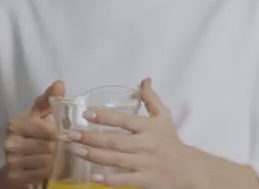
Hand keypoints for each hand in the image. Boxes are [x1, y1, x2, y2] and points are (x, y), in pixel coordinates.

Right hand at [0, 80, 64, 185]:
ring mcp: (10, 160)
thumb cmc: (36, 133)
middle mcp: (9, 141)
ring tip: (59, 156)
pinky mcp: (14, 175)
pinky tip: (50, 166)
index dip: (60, 133)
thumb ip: (50, 99)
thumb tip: (59, 83)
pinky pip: (41, 173)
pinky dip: (49, 170)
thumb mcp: (42, 115)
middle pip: (49, 146)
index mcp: (14, 123)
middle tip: (64, 147)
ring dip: (57, 160)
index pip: (48, 130)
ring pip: (46, 161)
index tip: (63, 133)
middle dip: (60, 147)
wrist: (21, 161)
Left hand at [70, 78, 258, 188]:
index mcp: (149, 128)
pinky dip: (109, 179)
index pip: (125, 120)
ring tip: (74, 150)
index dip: (106, 117)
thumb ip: (151, 99)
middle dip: (92, 137)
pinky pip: (124, 179)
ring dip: (93, 155)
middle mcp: (145, 144)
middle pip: (115, 141)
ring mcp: (144, 163)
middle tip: (72, 134)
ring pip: (115, 159)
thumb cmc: (171, 140)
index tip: (87, 114)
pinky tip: (93, 177)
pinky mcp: (144, 179)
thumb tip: (144, 80)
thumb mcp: (164, 117)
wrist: (186, 168)